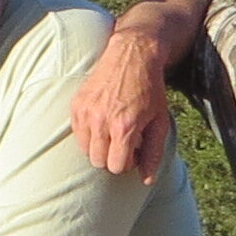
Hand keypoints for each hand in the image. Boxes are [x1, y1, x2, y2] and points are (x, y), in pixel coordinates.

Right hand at [71, 24, 178, 178]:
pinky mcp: (76, 105)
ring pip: (86, 151)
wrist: (132, 55)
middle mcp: (102, 121)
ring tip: (112, 132)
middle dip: (112, 157)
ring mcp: (86, 113)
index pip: (117, 167)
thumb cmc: (149, 90)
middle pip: (99, 162)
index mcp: (125, 127)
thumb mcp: (159, 122)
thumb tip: (146, 180)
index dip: (128, 162)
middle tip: (124, 142)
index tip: (135, 150)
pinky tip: (102, 121)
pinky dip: (89, 134)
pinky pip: (77, 135)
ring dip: (99, 147)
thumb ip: (153, 153)